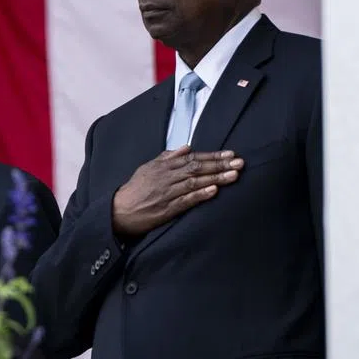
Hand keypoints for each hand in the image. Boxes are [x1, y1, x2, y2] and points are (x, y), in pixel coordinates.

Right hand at [111, 146, 242, 236]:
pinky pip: (186, 200)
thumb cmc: (135, 189)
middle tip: (239, 162)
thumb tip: (186, 147)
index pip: (193, 158)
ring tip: (234, 175)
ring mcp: (167, 193)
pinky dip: (200, 195)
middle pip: (197, 168)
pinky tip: (214, 190)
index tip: (230, 153)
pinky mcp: (167, 209)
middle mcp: (167, 177)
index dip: (212, 156)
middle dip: (219, 164)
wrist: (118, 211)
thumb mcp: (148, 167)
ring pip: (195, 182)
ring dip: (216, 178)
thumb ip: (167, 157)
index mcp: (164, 166)